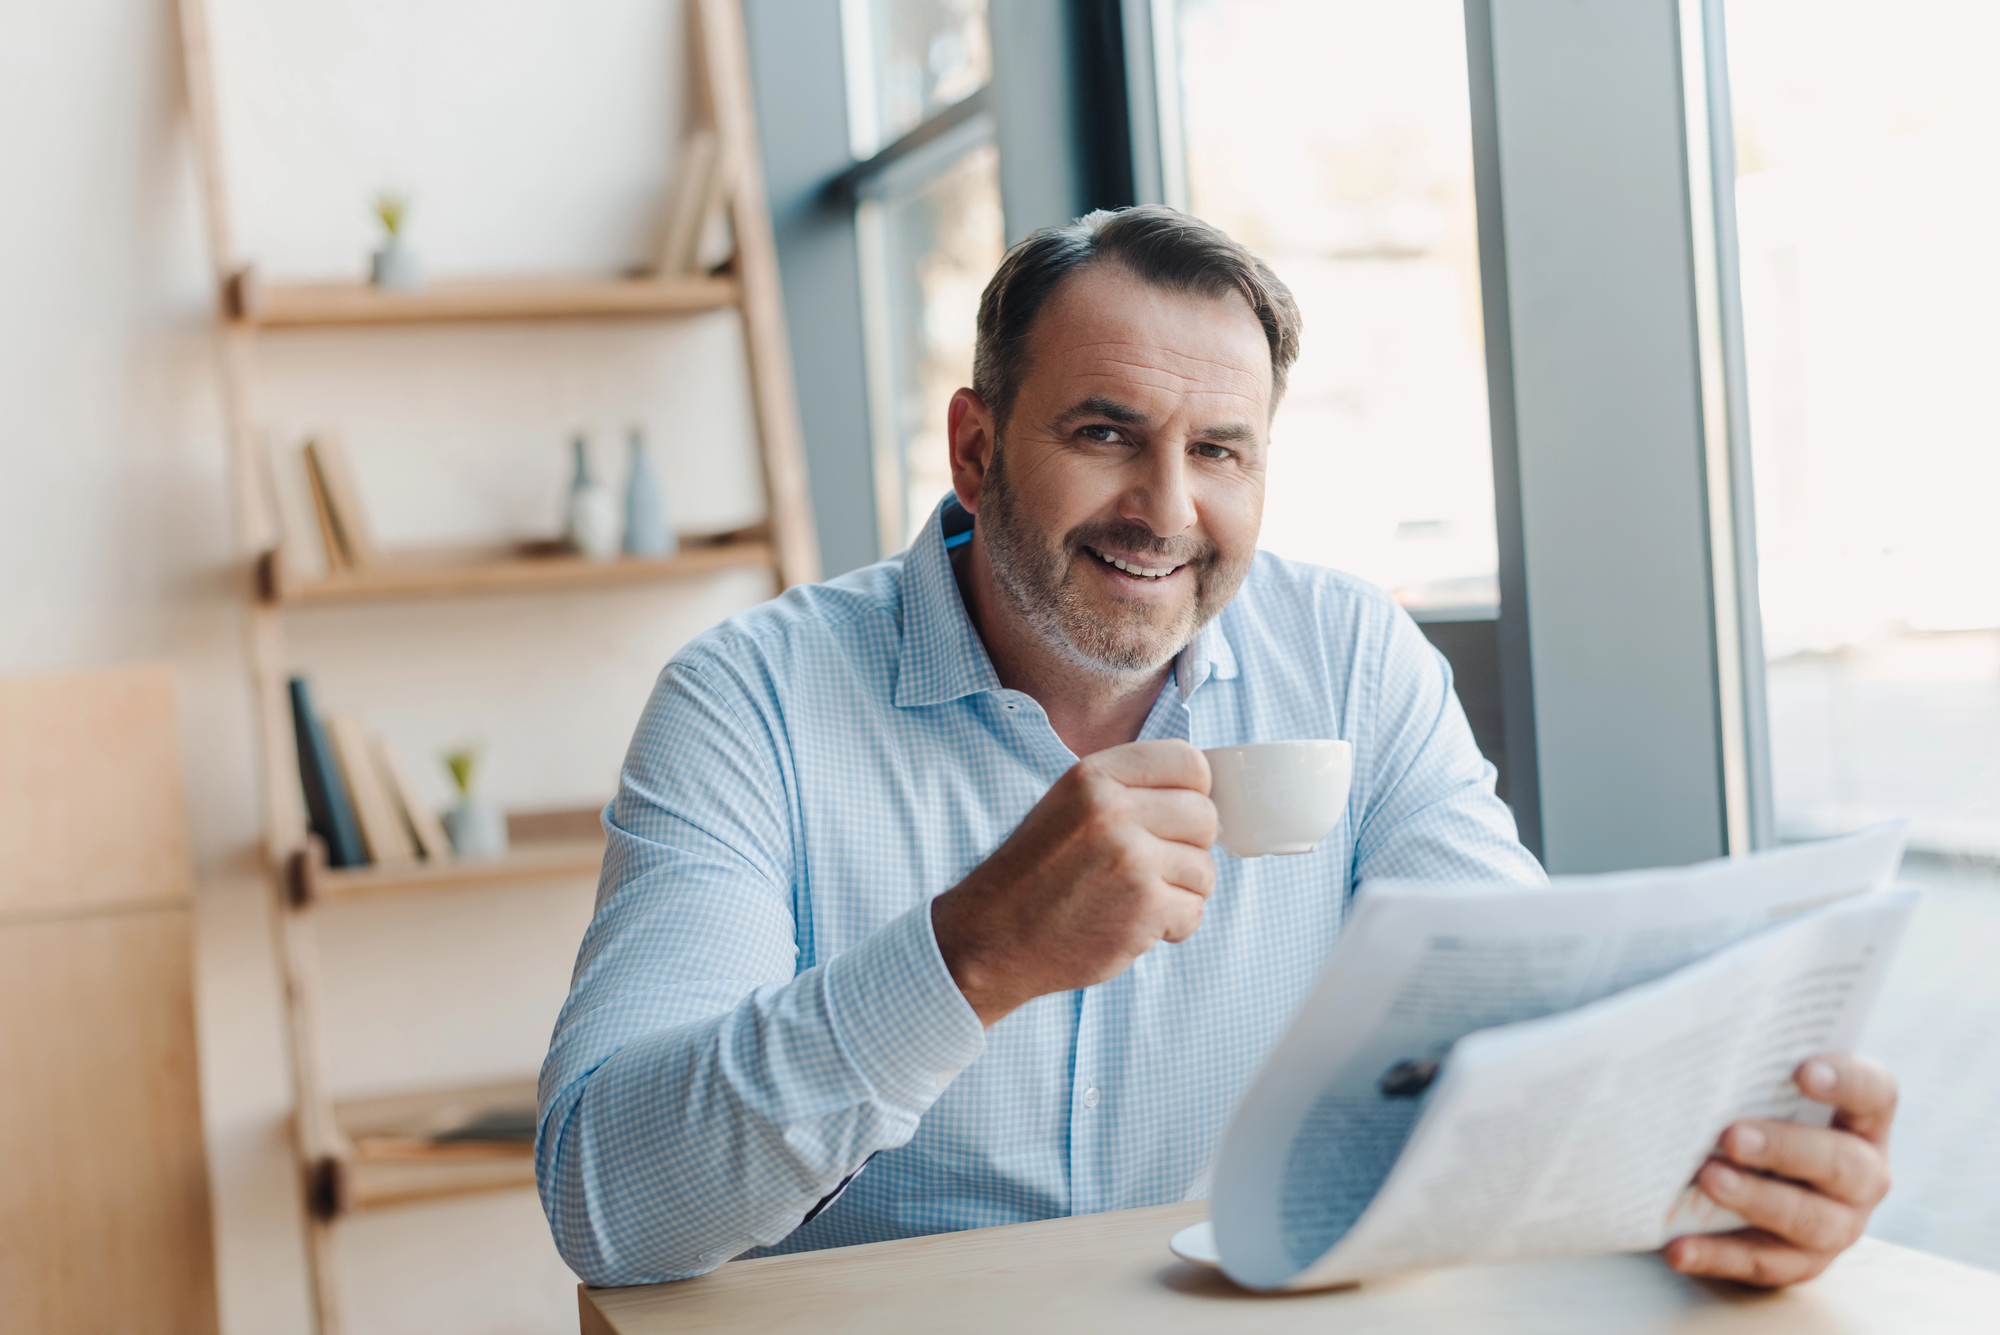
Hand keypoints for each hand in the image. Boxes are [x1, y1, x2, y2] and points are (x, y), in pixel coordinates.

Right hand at [931, 740, 1216, 1025]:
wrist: (993, 938)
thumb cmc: (1036, 876)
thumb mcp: (1069, 806)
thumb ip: (1128, 791)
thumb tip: (1203, 795)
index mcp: (1094, 776)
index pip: (1189, 761)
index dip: (1195, 792)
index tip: (1178, 819)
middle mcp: (1113, 810)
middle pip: (1205, 815)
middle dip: (1190, 848)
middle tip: (1155, 868)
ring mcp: (1131, 858)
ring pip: (1205, 869)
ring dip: (1182, 892)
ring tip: (1138, 899)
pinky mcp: (1144, 907)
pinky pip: (1195, 911)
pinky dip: (1173, 927)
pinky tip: (1135, 925)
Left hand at [1664, 1054, 1896, 1286]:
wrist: (1744, 1170)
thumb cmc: (1752, 1107)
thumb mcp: (1758, 1086)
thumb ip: (1745, 1066)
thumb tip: (1684, 1040)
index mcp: (1861, 1118)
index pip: (1874, 1092)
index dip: (1846, 1081)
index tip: (1802, 1071)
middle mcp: (1863, 1173)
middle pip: (1842, 1163)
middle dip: (1785, 1149)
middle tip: (1732, 1136)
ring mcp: (1840, 1223)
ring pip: (1810, 1220)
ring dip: (1756, 1201)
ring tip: (1707, 1181)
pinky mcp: (1803, 1262)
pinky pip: (1764, 1263)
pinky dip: (1718, 1255)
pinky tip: (1678, 1247)